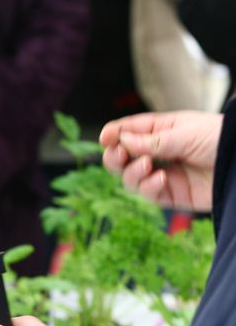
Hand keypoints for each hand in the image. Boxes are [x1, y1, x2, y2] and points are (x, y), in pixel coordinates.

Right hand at [100, 111, 222, 211]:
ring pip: (131, 178)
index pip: (129, 131)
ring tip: (147, 166)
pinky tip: (160, 179)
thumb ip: (152, 141)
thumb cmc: (219, 138)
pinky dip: (149, 187)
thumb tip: (122, 141)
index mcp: (162, 130)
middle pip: (123, 158)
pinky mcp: (173, 195)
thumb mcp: (184, 133)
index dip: (114, 134)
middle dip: (115, 157)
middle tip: (119, 155)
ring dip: (132, 172)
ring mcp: (164, 174)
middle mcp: (159, 153)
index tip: (105, 138)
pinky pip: (149, 194)